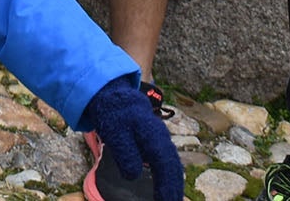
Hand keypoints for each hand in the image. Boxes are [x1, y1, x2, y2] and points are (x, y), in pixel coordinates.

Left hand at [84, 76, 183, 200]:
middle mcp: (162, 138)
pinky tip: (167, 191)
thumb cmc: (115, 116)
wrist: (117, 99)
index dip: (167, 184)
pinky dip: (170, 178)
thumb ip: (125, 152)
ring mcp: (163, 141)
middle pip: (174, 166)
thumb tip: (134, 175)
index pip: (164, 163)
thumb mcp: (115, 132)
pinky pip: (168, 163)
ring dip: (174, 184)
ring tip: (172, 200)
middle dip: (174, 188)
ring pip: (173, 165)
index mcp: (153, 134)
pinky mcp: (158, 145)